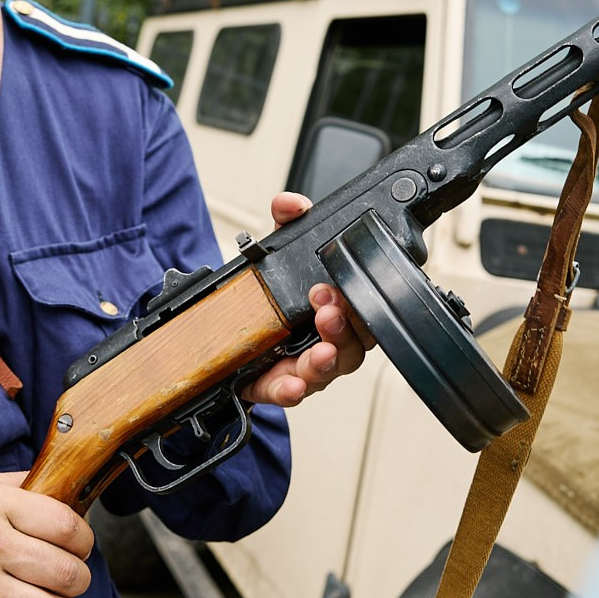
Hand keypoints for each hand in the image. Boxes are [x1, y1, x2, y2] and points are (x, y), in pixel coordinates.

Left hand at [239, 192, 371, 406]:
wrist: (234, 322)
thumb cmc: (274, 292)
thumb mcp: (280, 252)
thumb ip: (287, 224)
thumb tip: (289, 204)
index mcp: (339, 310)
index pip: (364, 311)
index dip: (356, 304)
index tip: (333, 289)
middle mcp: (329, 342)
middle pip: (353, 346)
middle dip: (341, 330)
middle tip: (325, 312)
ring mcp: (305, 366)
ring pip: (327, 372)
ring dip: (324, 362)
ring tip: (317, 352)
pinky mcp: (276, 384)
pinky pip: (287, 393)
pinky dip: (289, 391)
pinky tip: (289, 385)